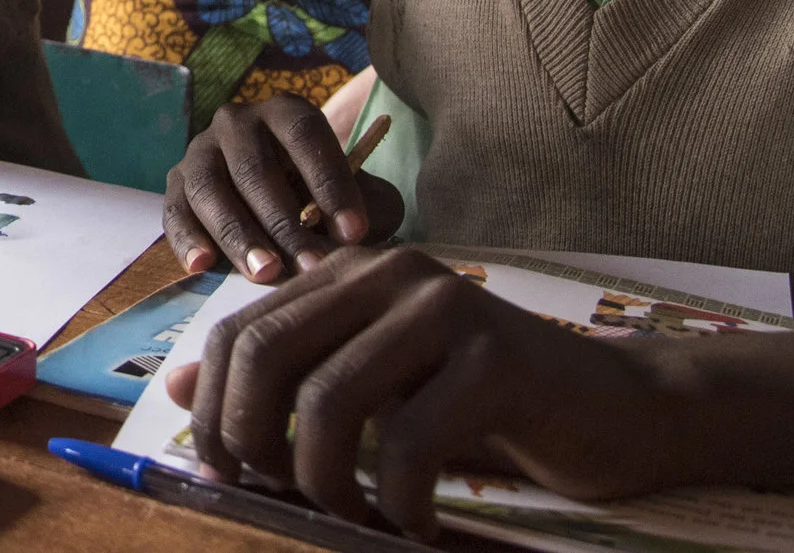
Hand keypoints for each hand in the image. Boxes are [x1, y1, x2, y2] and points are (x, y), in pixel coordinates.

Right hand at [164, 95, 403, 281]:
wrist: (276, 197)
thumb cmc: (322, 197)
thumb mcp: (354, 195)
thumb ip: (367, 207)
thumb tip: (355, 234)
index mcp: (286, 113)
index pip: (307, 136)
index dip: (330, 183)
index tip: (353, 233)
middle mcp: (238, 122)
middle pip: (254, 168)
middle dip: (284, 223)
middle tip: (309, 266)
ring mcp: (201, 150)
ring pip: (210, 188)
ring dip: (237, 233)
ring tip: (264, 272)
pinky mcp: (176, 183)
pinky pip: (175, 210)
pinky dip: (186, 239)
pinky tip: (202, 266)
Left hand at [169, 245, 677, 534]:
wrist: (618, 409)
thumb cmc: (487, 407)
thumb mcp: (377, 388)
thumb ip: (287, 379)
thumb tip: (175, 389)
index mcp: (352, 273)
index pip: (240, 331)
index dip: (212, 409)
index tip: (223, 473)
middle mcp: (390, 273)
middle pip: (268, 356)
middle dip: (252, 443)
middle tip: (282, 500)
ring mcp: (445, 308)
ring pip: (328, 401)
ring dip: (326, 483)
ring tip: (356, 516)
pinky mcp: (495, 356)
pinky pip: (410, 441)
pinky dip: (400, 500)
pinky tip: (416, 522)